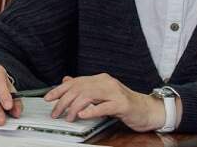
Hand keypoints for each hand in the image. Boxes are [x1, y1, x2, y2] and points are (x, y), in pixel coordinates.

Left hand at [44, 74, 165, 131]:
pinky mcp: (123, 104)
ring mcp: (115, 92)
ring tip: (67, 116)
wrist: (148, 110)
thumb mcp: (102, 94)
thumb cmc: (125, 104)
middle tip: (55, 112)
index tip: (48, 98)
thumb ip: (86, 87)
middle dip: (63, 101)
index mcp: (100, 79)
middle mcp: (106, 82)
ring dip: (74, 107)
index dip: (59, 90)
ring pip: (88, 96)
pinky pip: (104, 106)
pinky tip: (83, 115)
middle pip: (79, 89)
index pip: (75, 82)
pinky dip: (91, 110)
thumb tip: (66, 80)